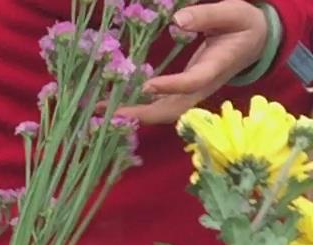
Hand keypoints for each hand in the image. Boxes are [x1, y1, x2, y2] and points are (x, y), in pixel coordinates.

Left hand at [117, 0, 271, 125]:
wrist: (256, 39)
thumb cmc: (243, 23)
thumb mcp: (232, 12)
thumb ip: (207, 15)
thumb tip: (177, 21)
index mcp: (217, 65)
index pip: (193, 82)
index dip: (172, 86)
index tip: (147, 84)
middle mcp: (204, 85)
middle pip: (174, 108)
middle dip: (144, 114)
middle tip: (112, 112)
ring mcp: (195, 91)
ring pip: (166, 112)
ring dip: (137, 115)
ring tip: (104, 110)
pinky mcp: (186, 91)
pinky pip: (163, 105)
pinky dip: (140, 108)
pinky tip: (117, 104)